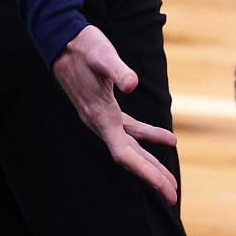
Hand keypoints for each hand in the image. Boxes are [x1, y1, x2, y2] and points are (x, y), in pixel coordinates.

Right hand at [52, 25, 178, 203]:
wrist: (62, 39)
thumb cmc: (83, 47)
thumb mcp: (103, 55)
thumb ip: (118, 71)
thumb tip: (132, 84)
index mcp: (100, 117)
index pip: (125, 154)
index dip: (145, 172)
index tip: (163, 187)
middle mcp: (100, 123)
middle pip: (130, 158)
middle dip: (152, 176)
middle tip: (173, 196)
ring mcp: (102, 117)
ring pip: (131, 147)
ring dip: (151, 162)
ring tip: (171, 180)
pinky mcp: (106, 107)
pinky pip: (131, 130)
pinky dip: (149, 136)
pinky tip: (168, 139)